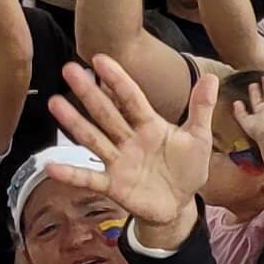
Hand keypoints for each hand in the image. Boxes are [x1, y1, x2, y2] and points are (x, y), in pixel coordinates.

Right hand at [41, 57, 218, 235]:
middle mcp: (128, 139)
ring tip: (54, 103)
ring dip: (74, 123)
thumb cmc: (186, 168)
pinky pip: (89, 178)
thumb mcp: (199, 138)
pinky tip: (51, 165)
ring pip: (94, 138)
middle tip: (69, 69)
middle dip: (89, 92)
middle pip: (106, 113)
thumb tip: (212, 77)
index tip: (100, 59)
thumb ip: (202, 109)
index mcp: (149, 124)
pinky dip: (71, 173)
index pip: (130, 97)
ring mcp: (118, 161)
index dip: (117, 79)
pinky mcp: (113, 185)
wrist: (180, 205)